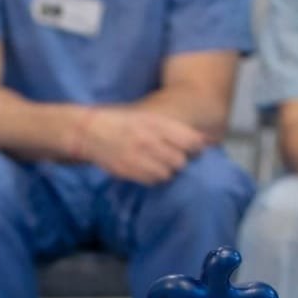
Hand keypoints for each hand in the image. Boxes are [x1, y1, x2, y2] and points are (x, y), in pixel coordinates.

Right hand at [79, 108, 204, 184]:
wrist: (90, 131)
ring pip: (168, 173)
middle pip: (181, 161)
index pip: (191, 141)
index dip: (196, 148)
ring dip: (167, 171)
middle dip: (180, 161)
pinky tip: (147, 169)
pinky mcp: (128, 170)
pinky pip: (153, 180)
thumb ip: (175, 129)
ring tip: (158, 163)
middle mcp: (149, 139)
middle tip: (173, 158)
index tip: (194, 150)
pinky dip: (154, 177)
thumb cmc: (124, 123)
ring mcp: (137, 156)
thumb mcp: (150, 117)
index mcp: (157, 123)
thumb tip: (206, 141)